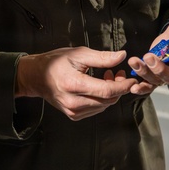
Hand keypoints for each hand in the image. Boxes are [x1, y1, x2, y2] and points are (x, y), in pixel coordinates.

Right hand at [16, 47, 135, 120]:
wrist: (36, 77)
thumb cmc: (55, 63)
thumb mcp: (78, 54)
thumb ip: (102, 57)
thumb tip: (121, 56)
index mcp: (74, 85)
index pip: (107, 91)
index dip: (123, 86)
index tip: (132, 79)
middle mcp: (73, 102)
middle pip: (108, 100)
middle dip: (118, 87)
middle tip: (117, 72)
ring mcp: (73, 111)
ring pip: (104, 106)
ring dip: (110, 93)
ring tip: (106, 77)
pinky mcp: (74, 115)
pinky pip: (96, 109)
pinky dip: (102, 99)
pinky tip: (98, 87)